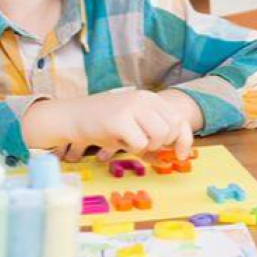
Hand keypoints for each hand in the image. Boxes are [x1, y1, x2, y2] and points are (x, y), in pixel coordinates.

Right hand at [24, 90, 194, 162]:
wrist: (71, 116)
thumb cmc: (102, 125)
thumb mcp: (132, 127)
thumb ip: (151, 138)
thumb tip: (169, 159)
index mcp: (149, 98)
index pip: (180, 118)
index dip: (185, 139)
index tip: (182, 155)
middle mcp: (144, 99)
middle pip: (172, 129)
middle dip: (162, 144)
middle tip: (143, 145)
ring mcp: (132, 107)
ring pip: (159, 136)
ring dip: (146, 147)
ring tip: (128, 141)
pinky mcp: (119, 120)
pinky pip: (140, 143)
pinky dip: (131, 149)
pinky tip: (117, 141)